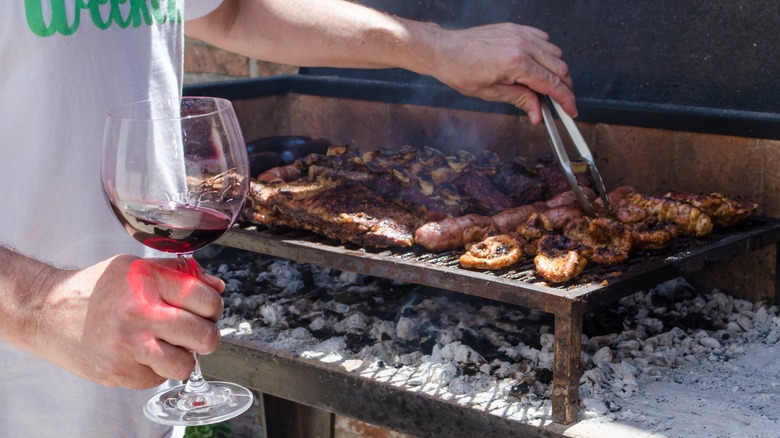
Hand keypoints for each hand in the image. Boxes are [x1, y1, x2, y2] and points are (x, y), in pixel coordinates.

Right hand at [35, 255, 224, 388]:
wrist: (46, 312)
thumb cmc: (95, 289)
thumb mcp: (136, 267)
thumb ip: (179, 274)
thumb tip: (217, 287)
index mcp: (147, 281)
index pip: (206, 300)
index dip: (213, 307)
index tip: (206, 310)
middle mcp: (139, 313)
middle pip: (205, 336)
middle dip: (206, 336)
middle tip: (195, 332)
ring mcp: (128, 346)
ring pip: (185, 365)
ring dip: (183, 358)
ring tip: (168, 346)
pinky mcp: (118, 372)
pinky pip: (158, 379)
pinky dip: (155, 369)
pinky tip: (140, 354)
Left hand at [429, 23, 575, 124]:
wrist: (444, 50)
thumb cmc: (460, 71)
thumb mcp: (491, 93)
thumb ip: (520, 100)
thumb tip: (538, 113)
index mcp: (516, 63)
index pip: (551, 84)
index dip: (565, 100)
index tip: (571, 110)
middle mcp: (522, 45)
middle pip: (559, 68)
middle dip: (565, 87)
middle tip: (562, 103)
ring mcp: (520, 34)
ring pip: (555, 53)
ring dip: (557, 71)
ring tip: (549, 87)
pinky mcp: (516, 28)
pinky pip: (543, 39)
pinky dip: (547, 54)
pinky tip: (540, 66)